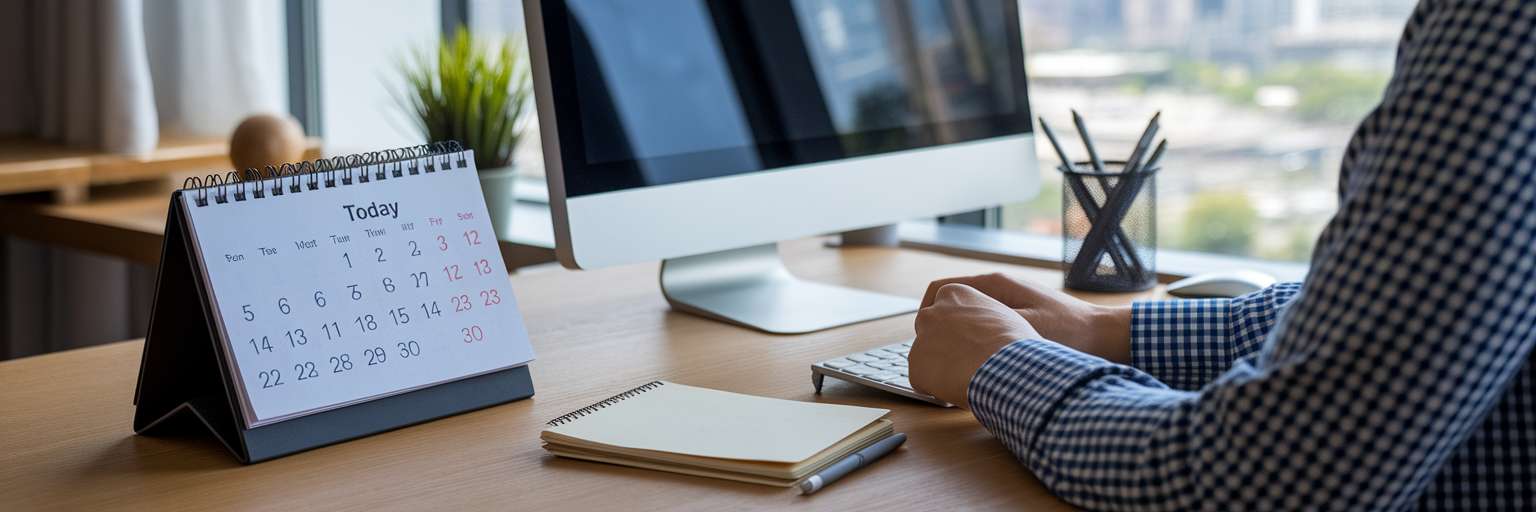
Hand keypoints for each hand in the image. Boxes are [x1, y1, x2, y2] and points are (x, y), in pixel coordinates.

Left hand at [909, 283, 1041, 407]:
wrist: (1008, 366)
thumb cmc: (1013, 342)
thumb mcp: (1002, 315)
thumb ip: (982, 317)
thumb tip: (981, 330)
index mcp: (954, 294)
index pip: (944, 305)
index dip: (955, 324)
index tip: (965, 337)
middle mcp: (930, 313)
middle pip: (929, 329)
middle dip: (942, 344)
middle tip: (964, 359)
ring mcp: (920, 340)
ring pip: (926, 356)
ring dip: (940, 367)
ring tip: (966, 377)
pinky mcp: (916, 367)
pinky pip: (923, 380)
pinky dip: (937, 387)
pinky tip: (958, 389)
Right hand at [920, 273, 1130, 363]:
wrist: (1108, 336)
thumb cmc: (1071, 333)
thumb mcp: (1024, 333)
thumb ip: (988, 332)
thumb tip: (949, 343)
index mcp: (995, 285)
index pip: (941, 289)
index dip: (925, 313)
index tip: (922, 339)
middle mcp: (999, 289)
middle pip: (951, 302)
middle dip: (938, 327)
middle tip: (935, 355)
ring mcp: (1009, 302)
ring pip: (967, 315)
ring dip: (956, 335)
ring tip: (954, 361)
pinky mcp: (1019, 317)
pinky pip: (984, 325)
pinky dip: (974, 340)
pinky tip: (980, 363)